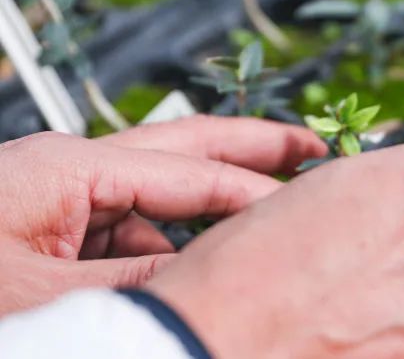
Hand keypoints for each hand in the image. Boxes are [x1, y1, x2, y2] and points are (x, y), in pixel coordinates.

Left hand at [0, 115, 325, 316]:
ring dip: (204, 215)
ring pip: (154, 197)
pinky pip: (122, 232)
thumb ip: (141, 288)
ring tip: (264, 229)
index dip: (252, 191)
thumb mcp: (50, 299)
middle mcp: (66, 169)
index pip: (185, 173)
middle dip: (249, 149)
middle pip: (181, 147)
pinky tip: (189, 277)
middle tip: (314, 146)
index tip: (308, 205)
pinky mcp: (47, 230)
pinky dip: (161, 251)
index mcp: (65, 168)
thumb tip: (213, 286)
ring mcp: (57, 199)